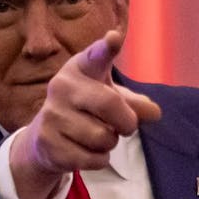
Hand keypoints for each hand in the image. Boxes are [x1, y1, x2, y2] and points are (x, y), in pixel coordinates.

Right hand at [9, 30, 160, 198]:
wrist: (44, 137)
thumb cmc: (86, 110)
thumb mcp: (110, 98)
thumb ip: (134, 103)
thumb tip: (154, 112)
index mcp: (81, 69)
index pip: (95, 56)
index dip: (106, 48)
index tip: (115, 38)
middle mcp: (62, 86)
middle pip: (110, 104)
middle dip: (127, 122)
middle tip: (125, 126)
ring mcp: (52, 115)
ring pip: (102, 137)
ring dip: (109, 143)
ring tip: (96, 136)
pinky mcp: (48, 142)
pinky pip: (91, 158)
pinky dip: (98, 159)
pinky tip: (85, 150)